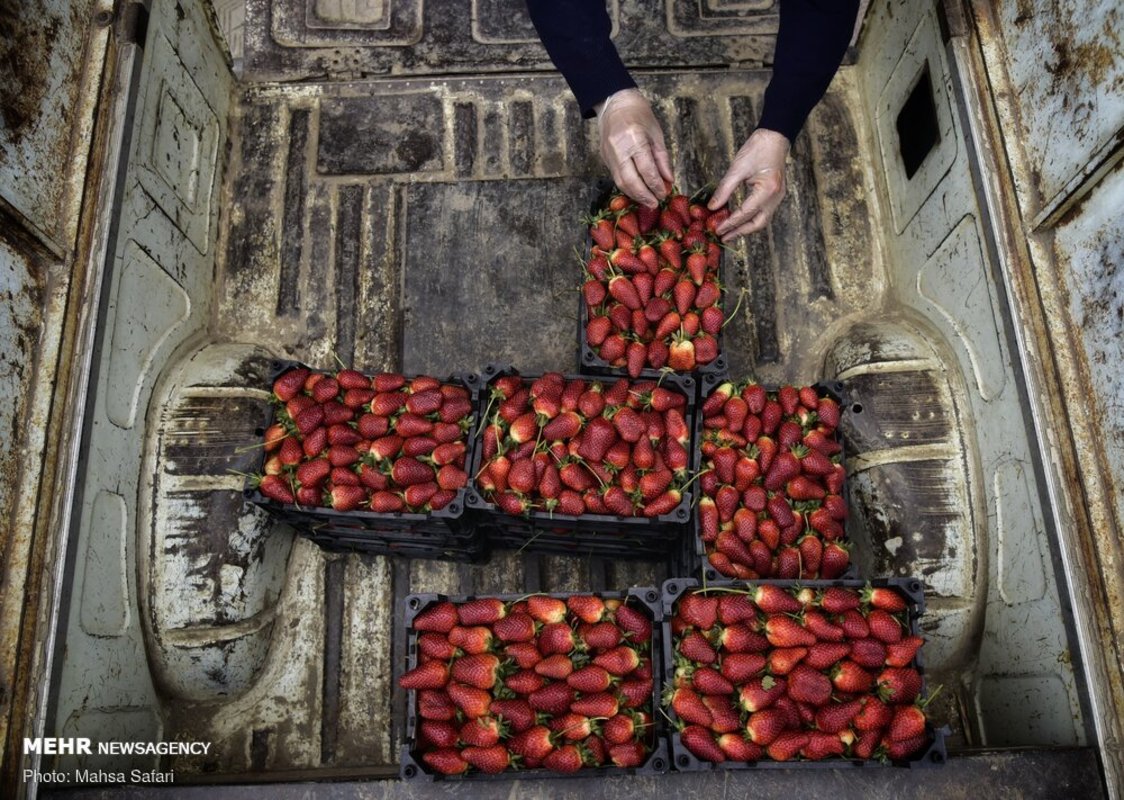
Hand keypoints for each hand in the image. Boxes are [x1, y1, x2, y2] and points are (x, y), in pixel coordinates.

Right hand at [596, 89, 673, 208]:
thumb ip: (662, 159)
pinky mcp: (604, 158)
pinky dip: (628, 187)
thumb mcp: (656, 134)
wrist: (615, 103)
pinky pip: (616, 177)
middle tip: (655, 204)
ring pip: (621, 182)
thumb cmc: (639, 115)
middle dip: (644, 195)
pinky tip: (637, 191)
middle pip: (631, 180)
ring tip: (647, 201)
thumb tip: (668, 180)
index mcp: (634, 139)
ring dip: (635, 195)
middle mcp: (619, 149)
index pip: (646, 170)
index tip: (664, 194)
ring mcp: (609, 155)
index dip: (656, 185)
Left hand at [708, 128, 790, 240]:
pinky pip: (764, 213)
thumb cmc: (757, 149)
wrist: (774, 137)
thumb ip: (724, 190)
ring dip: (746, 228)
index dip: (730, 223)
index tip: (717, 230)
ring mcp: (778, 197)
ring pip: (762, 220)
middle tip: (724, 238)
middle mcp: (775, 197)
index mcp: (766, 190)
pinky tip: (740, 220)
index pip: (745, 213)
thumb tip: (712, 207)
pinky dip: (751, 219)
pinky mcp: (776, 195)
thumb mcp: (737, 169)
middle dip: (740, 232)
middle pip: (757, 223)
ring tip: (730, 232)